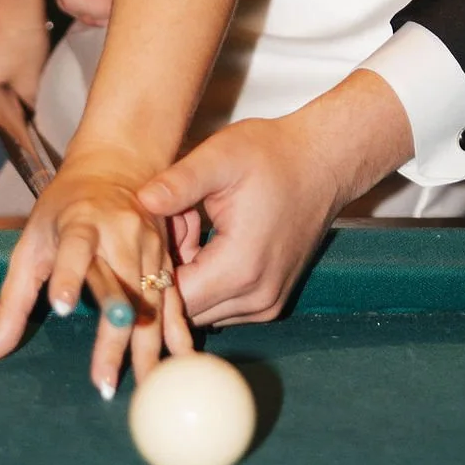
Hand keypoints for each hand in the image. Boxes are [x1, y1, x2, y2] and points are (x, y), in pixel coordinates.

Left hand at [0, 150, 195, 395]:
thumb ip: (11, 302)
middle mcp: (120, 233)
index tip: (61, 307)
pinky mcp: (167, 256)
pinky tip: (181, 360)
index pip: (74, 249)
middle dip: (115, 336)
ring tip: (145, 385)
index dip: (69, 276)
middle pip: (120, 287)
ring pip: (152, 299)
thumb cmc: (62, 210)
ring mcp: (149, 245)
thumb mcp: (30, 245)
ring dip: (148, 345)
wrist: (116, 168)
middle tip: (105, 381)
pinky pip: (174, 298)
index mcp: (80, 223)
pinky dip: (177, 330)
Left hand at [136, 70, 414, 325]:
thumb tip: (140, 202)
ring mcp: (266, 305)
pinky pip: (220, 306)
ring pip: (200, 310)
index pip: (172, 298)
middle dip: (168, 272)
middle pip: (184, 309)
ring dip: (187, 278)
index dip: (151, 267)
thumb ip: (179, 182)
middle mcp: (257, 298)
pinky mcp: (269, 303)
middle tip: (177, 221)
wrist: (325, 161)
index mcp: (241, 268)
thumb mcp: (222, 156)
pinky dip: (207, 281)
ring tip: (195, 227)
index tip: (154, 230)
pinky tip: (210, 240)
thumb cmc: (274, 155)